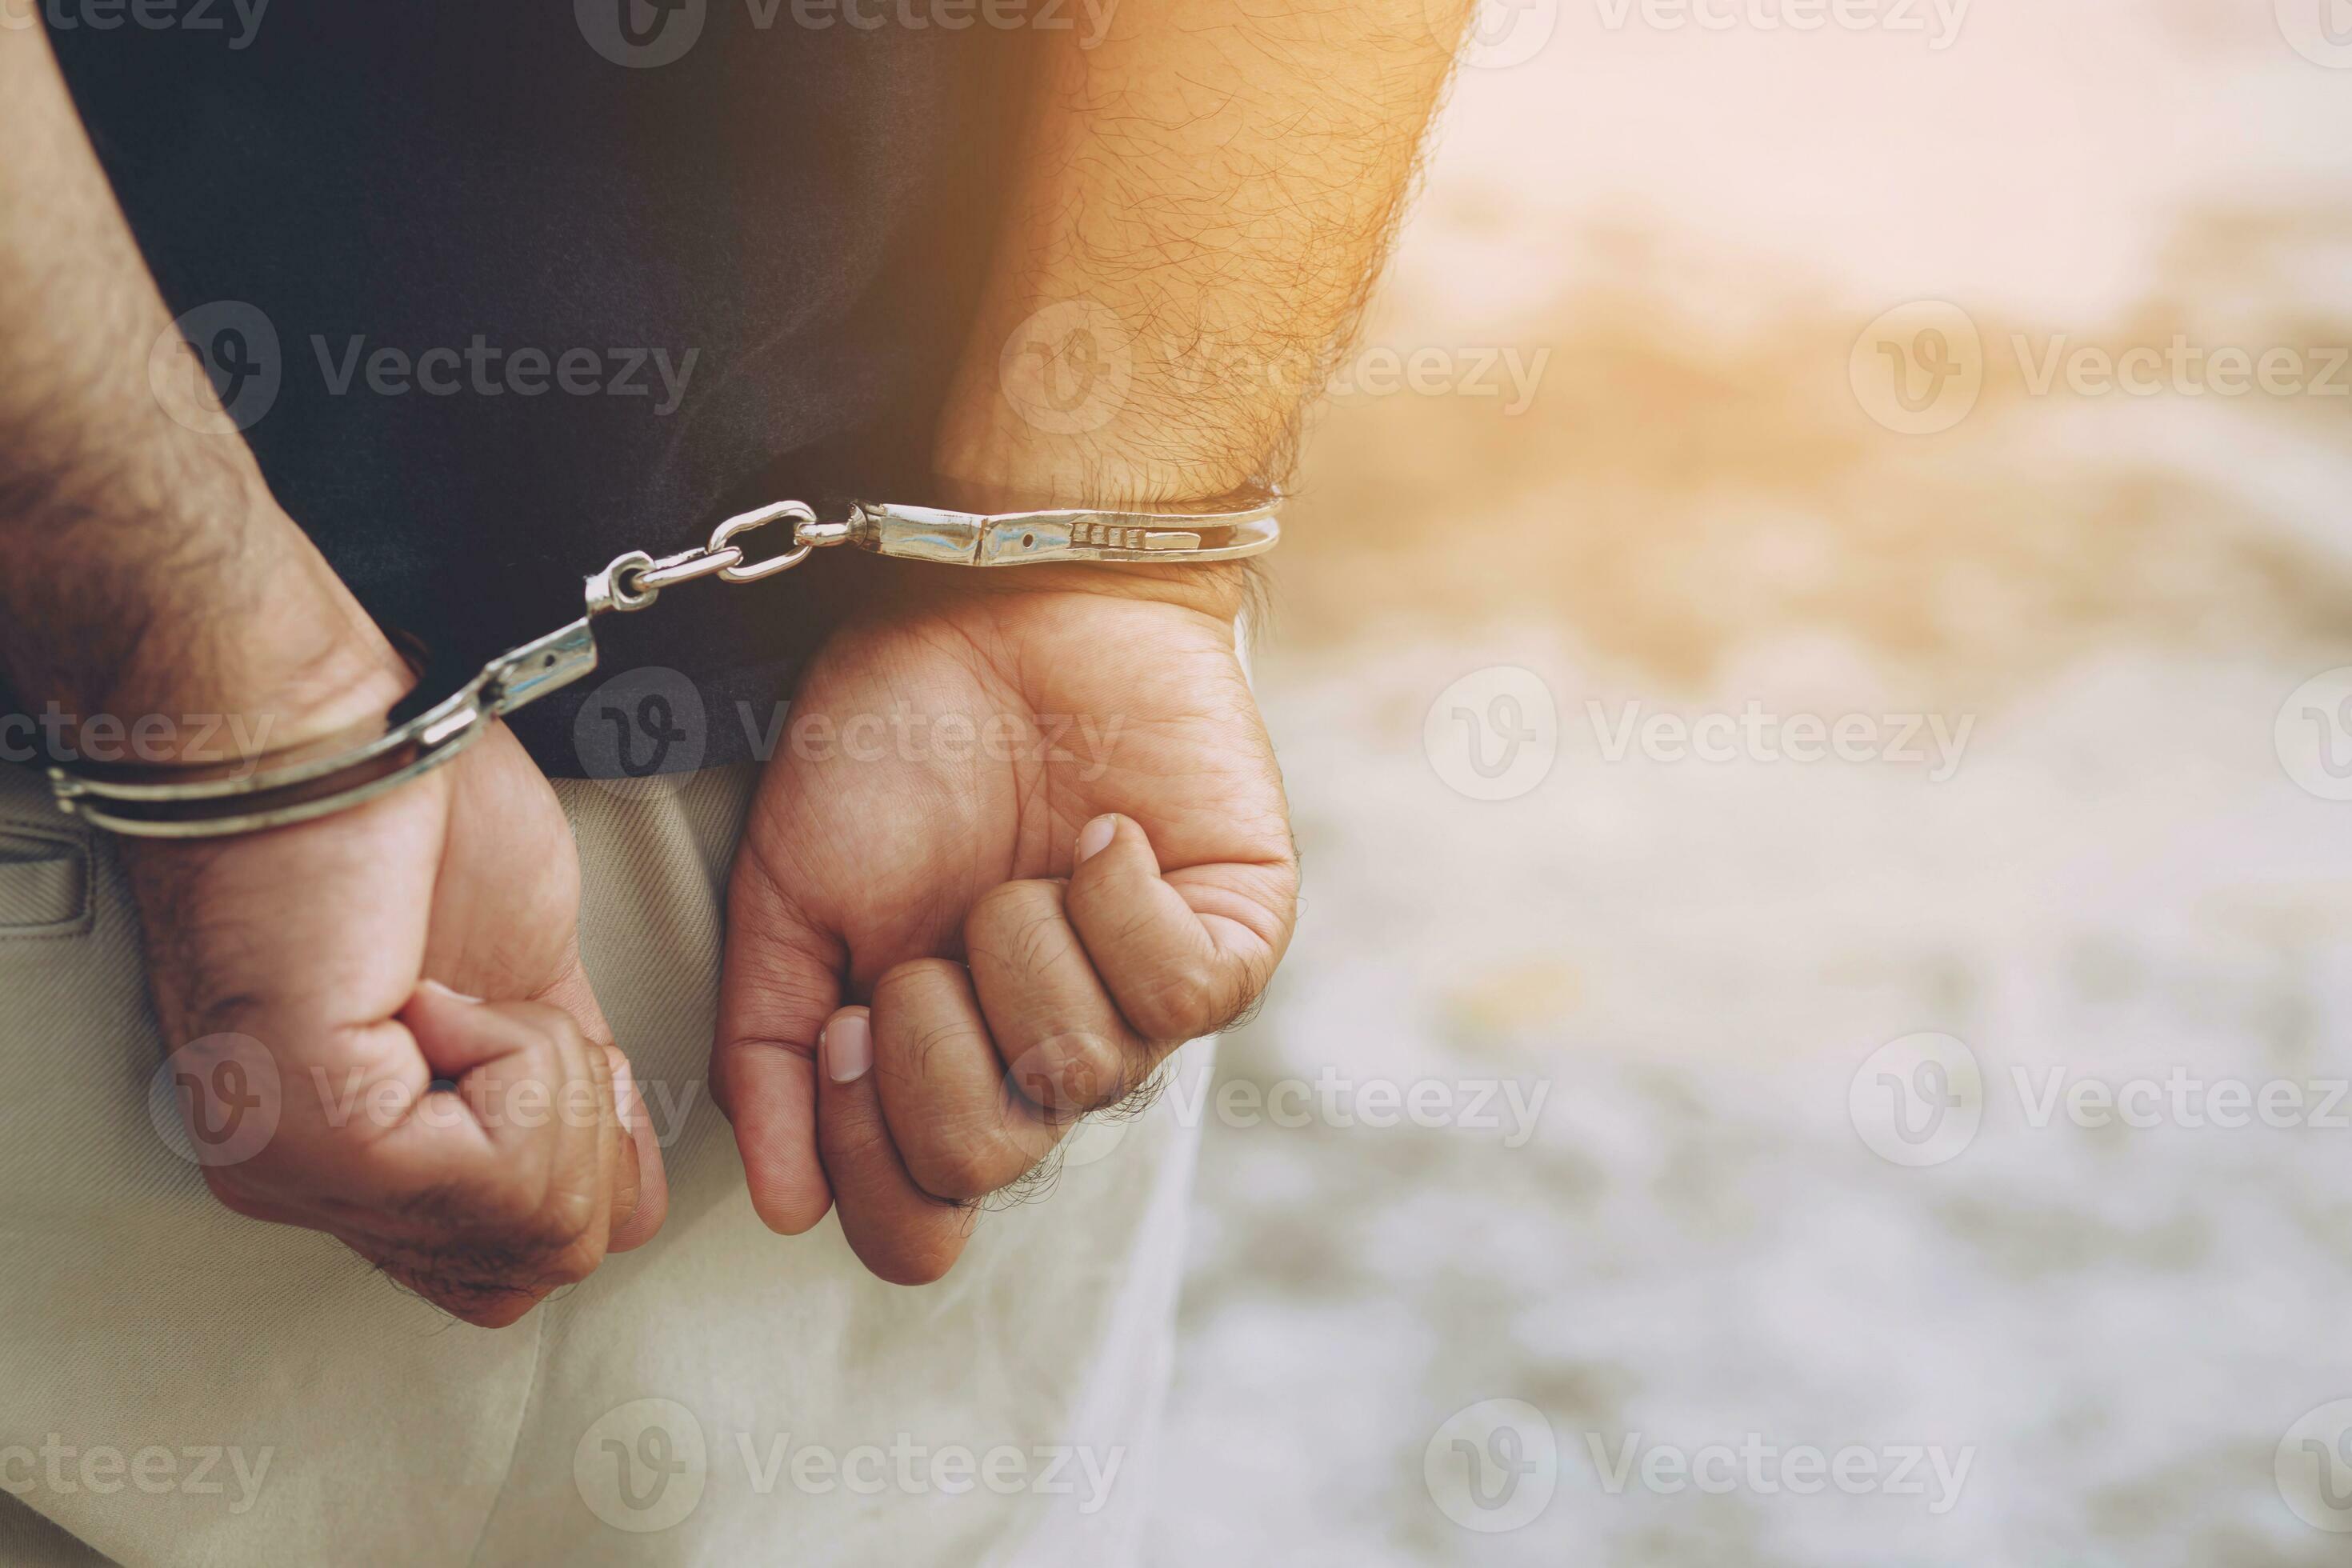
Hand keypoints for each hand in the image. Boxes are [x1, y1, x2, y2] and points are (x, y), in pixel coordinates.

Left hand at [130, 715, 667, 1327]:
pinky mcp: (317, 1130)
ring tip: (465, 993)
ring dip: (555, 1080)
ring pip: (542, 1226)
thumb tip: (628, 1186)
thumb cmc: (411, 815)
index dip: (588, 1157)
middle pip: (544, 1263)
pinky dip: (517, 1053)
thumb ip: (567, 1101)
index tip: (538, 1032)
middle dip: (585, 1128)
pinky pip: (501, 1165)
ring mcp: (302, 1169)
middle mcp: (308, 1185)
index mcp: (356, 1159)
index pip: (520, 1269)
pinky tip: (433, 988)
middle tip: (508, 1013)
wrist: (325, 723)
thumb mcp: (531, 986)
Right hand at [713, 564, 1297, 1282]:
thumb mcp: (788, 901)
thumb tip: (786, 1208)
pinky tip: (1101, 838)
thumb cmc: (889, 745)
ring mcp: (1140, 1006)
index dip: (869, 1157)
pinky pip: (1183, 1000)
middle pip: (986, 1159)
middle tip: (927, 940)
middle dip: (931, 1038)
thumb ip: (769, 1053)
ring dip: (1018, 948)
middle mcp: (1041, 1056)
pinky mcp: (1230, 940)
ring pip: (1082, 1073)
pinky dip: (1119, 906)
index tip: (847, 1026)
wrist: (989, 604)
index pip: (918, 1224)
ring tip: (1017, 864)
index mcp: (936, 1064)